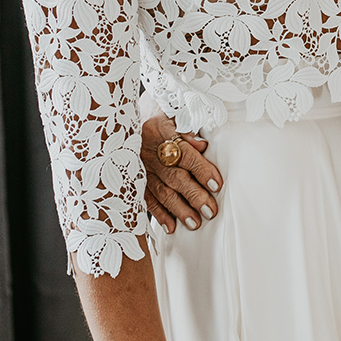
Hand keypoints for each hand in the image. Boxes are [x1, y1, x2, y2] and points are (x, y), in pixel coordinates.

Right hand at [141, 115, 222, 233]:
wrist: (124, 116)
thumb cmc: (159, 115)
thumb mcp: (174, 113)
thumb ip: (189, 129)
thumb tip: (203, 145)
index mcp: (160, 131)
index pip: (185, 154)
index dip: (201, 170)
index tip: (216, 184)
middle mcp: (148, 152)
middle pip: (174, 177)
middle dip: (193, 195)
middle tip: (209, 211)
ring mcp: (139, 167)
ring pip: (161, 192)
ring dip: (179, 209)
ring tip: (195, 223)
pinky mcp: (133, 179)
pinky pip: (146, 199)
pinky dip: (159, 214)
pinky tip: (171, 226)